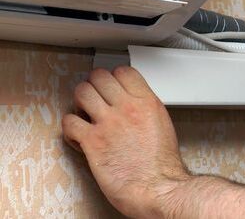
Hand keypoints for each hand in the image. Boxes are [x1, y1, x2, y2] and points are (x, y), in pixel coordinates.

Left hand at [62, 66, 189, 217]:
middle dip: (94, 84)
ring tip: (84, 111)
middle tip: (94, 94)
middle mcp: (126, 107)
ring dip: (80, 100)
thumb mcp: (161, 122)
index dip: (114, 76)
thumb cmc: (161, 164)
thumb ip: (144, 107)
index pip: (123, 71)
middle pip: (99, 76)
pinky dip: (70, 127)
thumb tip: (132, 103)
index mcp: (146, 101)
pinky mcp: (92, 143)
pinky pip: (69, 122)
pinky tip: (79, 134)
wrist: (157, 188)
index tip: (111, 84)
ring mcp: (108, 123)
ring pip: (82, 92)